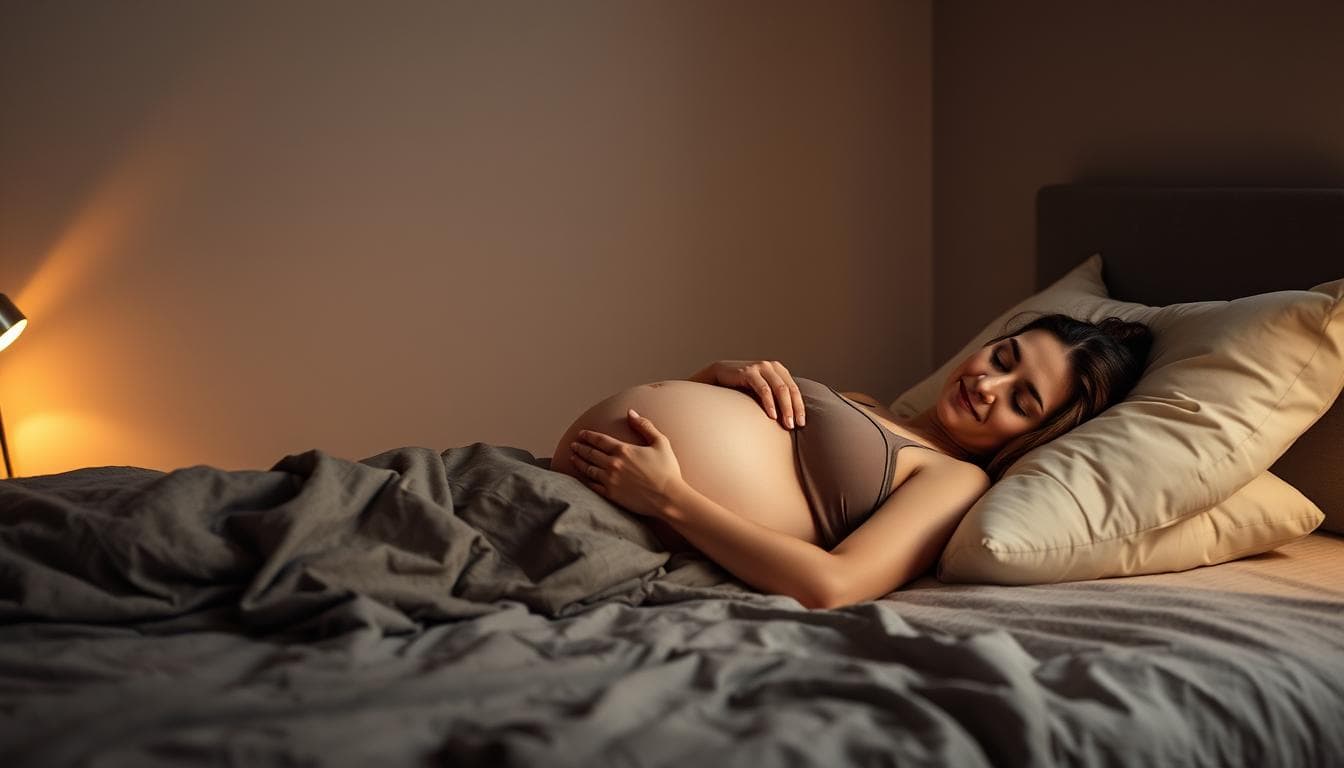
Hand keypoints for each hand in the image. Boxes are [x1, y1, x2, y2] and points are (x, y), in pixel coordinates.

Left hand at [569, 409, 685, 517]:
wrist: (669, 498)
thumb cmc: (667, 470)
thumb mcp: (660, 442)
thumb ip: (644, 425)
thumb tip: (630, 412)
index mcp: (623, 450)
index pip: (599, 440)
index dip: (588, 435)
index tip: (581, 433)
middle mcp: (613, 464)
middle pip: (590, 453)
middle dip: (580, 447)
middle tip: (573, 445)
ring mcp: (610, 480)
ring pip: (588, 469)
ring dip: (579, 462)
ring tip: (573, 458)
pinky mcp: (611, 495)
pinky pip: (592, 486)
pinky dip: (585, 480)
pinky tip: (582, 477)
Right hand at [706, 360, 804, 428]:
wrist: (720, 375)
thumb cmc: (742, 386)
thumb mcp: (762, 388)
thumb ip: (775, 395)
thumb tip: (790, 416)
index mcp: (779, 370)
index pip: (794, 389)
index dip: (799, 407)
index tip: (802, 423)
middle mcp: (772, 366)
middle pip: (789, 389)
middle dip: (794, 409)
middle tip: (794, 426)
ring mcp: (761, 367)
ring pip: (779, 389)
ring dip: (784, 408)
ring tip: (786, 424)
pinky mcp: (749, 372)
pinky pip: (763, 389)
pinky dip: (769, 403)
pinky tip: (772, 415)